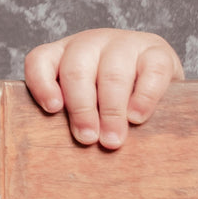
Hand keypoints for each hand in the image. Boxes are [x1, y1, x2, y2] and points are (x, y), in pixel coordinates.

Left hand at [23, 28, 182, 148]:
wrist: (154, 86)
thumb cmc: (110, 103)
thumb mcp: (84, 106)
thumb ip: (70, 118)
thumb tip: (63, 155)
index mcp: (63, 54)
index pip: (40, 60)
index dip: (42, 84)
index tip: (53, 110)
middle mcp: (90, 43)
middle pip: (76, 70)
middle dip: (81, 108)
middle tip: (88, 139)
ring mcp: (124, 43)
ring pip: (112, 73)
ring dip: (111, 110)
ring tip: (112, 140)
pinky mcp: (157, 51)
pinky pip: (151, 70)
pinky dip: (143, 96)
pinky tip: (137, 117)